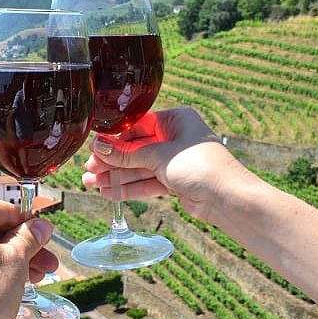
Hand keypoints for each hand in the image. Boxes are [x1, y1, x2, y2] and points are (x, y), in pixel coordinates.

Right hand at [82, 107, 251, 221]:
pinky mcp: (174, 182)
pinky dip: (129, 188)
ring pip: (138, 168)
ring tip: (90, 184)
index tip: (94, 149)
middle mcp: (175, 138)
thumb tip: (97, 147)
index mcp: (176, 120)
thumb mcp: (159, 155)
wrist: (228, 198)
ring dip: (115, 177)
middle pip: (135, 149)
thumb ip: (126, 154)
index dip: (114, 140)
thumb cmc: (201, 166)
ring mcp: (174, 161)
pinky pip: (146, 182)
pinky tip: (108, 192)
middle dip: (111, 161)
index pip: (136, 127)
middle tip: (89, 169)